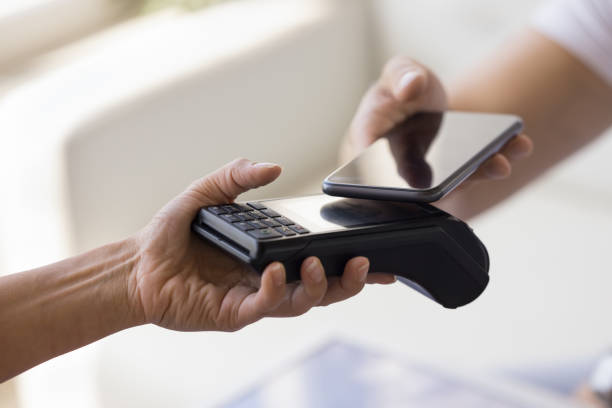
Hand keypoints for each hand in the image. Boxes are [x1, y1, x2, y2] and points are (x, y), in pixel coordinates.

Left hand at [128, 158, 394, 331]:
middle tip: (364, 263)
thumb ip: (236, 177)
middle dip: (350, 280)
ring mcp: (254, 297)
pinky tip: (275, 271)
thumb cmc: (173, 234)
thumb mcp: (206, 194)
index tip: (376, 251)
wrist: (137, 265)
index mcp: (272, 253)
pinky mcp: (234, 313)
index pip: (319, 259)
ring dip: (318, 286)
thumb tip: (273, 166)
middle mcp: (269, 278)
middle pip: (323, 287)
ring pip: (302, 302)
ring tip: (316, 264)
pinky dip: (277, 290)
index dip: (349, 260)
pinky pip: (266, 306)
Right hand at [347, 56, 532, 189]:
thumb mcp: (398, 73)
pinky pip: (468, 178)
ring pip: (446, 186)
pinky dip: (491, 164)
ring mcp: (422, 179)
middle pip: (408, 186)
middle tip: (461, 178)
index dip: (376, 179)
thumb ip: (400, 75)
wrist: (431, 106)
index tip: (406, 180)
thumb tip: (409, 86)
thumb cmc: (405, 90)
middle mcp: (389, 169)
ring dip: (475, 176)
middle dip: (439, 185)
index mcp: (365, 141)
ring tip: (500, 163)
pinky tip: (516, 146)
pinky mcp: (449, 180)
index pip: (362, 164)